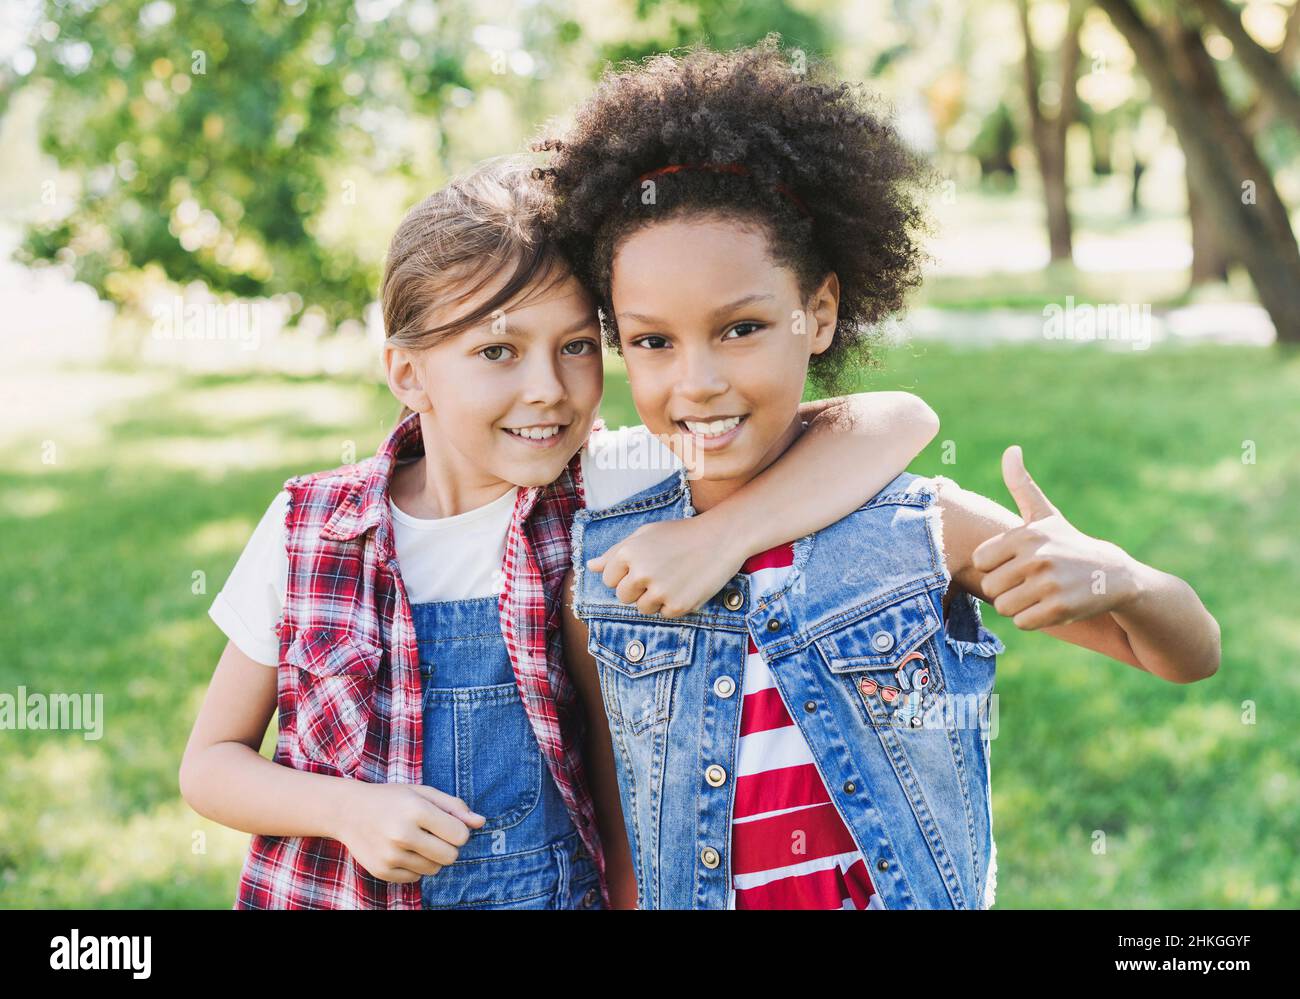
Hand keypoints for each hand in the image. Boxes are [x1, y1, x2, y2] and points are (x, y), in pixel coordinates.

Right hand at [335, 781, 485, 883]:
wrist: (348, 811)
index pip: (460, 835)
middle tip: (434, 835)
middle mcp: (402, 834)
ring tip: (416, 841)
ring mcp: (390, 855)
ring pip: (434, 870)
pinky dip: (414, 867)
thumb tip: (481, 822)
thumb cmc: (391, 798)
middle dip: (448, 847)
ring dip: (431, 858)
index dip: (458, 831)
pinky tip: (401, 850)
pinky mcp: (382, 871)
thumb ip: (454, 807)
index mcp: (416, 810)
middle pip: (450, 857)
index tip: (447, 824)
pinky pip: (415, 878)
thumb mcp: (423, 793)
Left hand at [588, 517, 742, 617]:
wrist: (721, 538)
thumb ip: (616, 552)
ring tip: (674, 578)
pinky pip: (663, 614)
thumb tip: (590, 567)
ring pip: (642, 608)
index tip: (645, 565)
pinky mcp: (677, 606)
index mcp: (629, 552)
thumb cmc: (681, 534)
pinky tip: (685, 586)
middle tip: (660, 573)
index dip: (626, 574)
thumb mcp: (645, 534)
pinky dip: (673, 604)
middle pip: (623, 597)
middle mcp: (641, 572)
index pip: (609, 579)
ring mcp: (659, 591)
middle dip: (637, 589)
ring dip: (655, 598)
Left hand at [971, 445, 1139, 629]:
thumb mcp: (1045, 514)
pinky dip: (1033, 619)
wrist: (1114, 575)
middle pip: (991, 587)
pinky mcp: (1060, 609)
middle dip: (1007, 588)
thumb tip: (1011, 450)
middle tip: (1031, 581)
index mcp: (1025, 535)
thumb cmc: (1069, 544)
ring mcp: (1049, 584)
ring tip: (1040, 593)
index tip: (1017, 562)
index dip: (996, 566)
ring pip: (1004, 607)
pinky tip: (1051, 606)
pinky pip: (1022, 622)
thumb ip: (1022, 485)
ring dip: (1019, 605)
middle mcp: (1036, 557)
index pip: (981, 561)